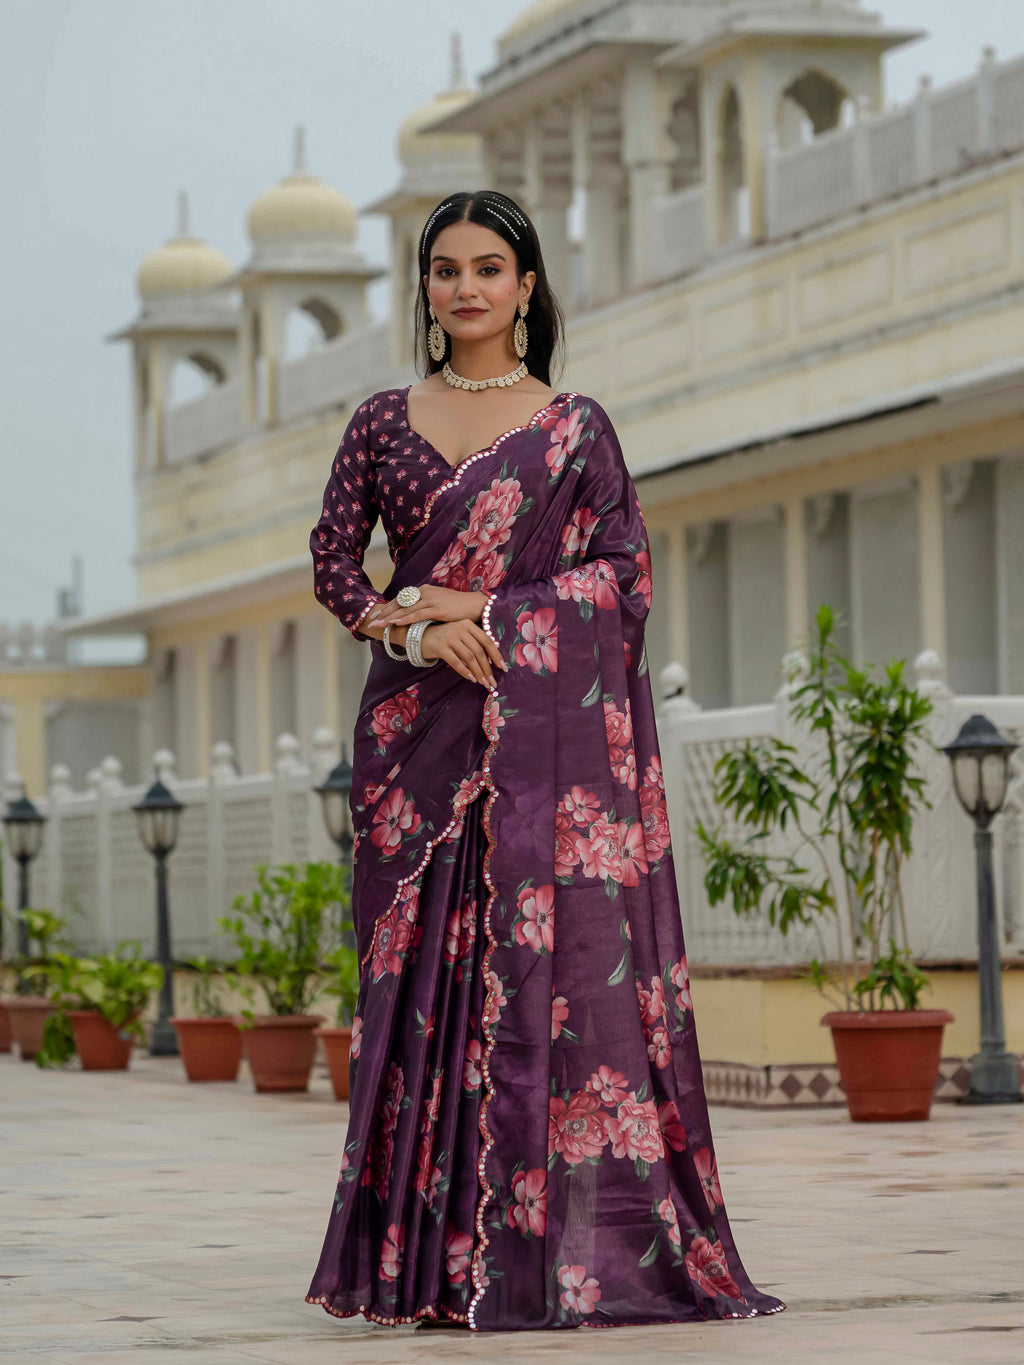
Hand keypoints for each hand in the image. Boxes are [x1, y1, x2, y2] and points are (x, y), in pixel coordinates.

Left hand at [364, 586, 486, 629]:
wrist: (475, 605)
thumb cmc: (457, 607)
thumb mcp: (438, 604)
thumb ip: (425, 607)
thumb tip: (414, 616)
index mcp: (424, 590)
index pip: (401, 598)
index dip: (388, 607)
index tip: (377, 614)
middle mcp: (425, 592)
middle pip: (400, 602)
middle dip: (384, 613)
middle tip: (372, 621)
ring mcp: (431, 599)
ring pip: (405, 609)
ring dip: (390, 618)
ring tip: (379, 625)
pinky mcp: (437, 608)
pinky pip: (417, 614)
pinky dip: (405, 619)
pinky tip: (395, 623)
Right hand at [419, 620, 506, 690]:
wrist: (419, 635)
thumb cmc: (444, 637)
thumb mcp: (460, 634)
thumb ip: (474, 642)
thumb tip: (492, 661)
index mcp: (468, 624)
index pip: (486, 640)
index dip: (496, 655)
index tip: (503, 668)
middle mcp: (460, 628)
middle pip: (479, 651)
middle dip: (487, 669)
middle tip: (492, 682)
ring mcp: (449, 637)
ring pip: (469, 658)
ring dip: (478, 672)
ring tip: (483, 683)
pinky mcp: (440, 647)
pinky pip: (456, 662)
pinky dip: (464, 672)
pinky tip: (471, 679)